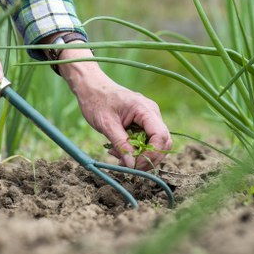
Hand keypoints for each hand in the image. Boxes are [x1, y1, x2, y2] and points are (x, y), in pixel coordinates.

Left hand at [57, 47, 171, 169]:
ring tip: (116, 154)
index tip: (134, 164)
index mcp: (145, 110)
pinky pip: (145, 141)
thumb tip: (132, 165)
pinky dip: (134, 149)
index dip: (151, 154)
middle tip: (126, 164)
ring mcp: (148, 118)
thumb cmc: (97, 101)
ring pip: (154, 144)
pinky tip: (117, 149)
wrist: (91, 88)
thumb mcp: (107, 125)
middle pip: (162, 142)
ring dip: (138, 155)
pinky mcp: (143, 122)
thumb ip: (121, 144)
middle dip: (146, 158)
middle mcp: (152, 113)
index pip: (161, 136)